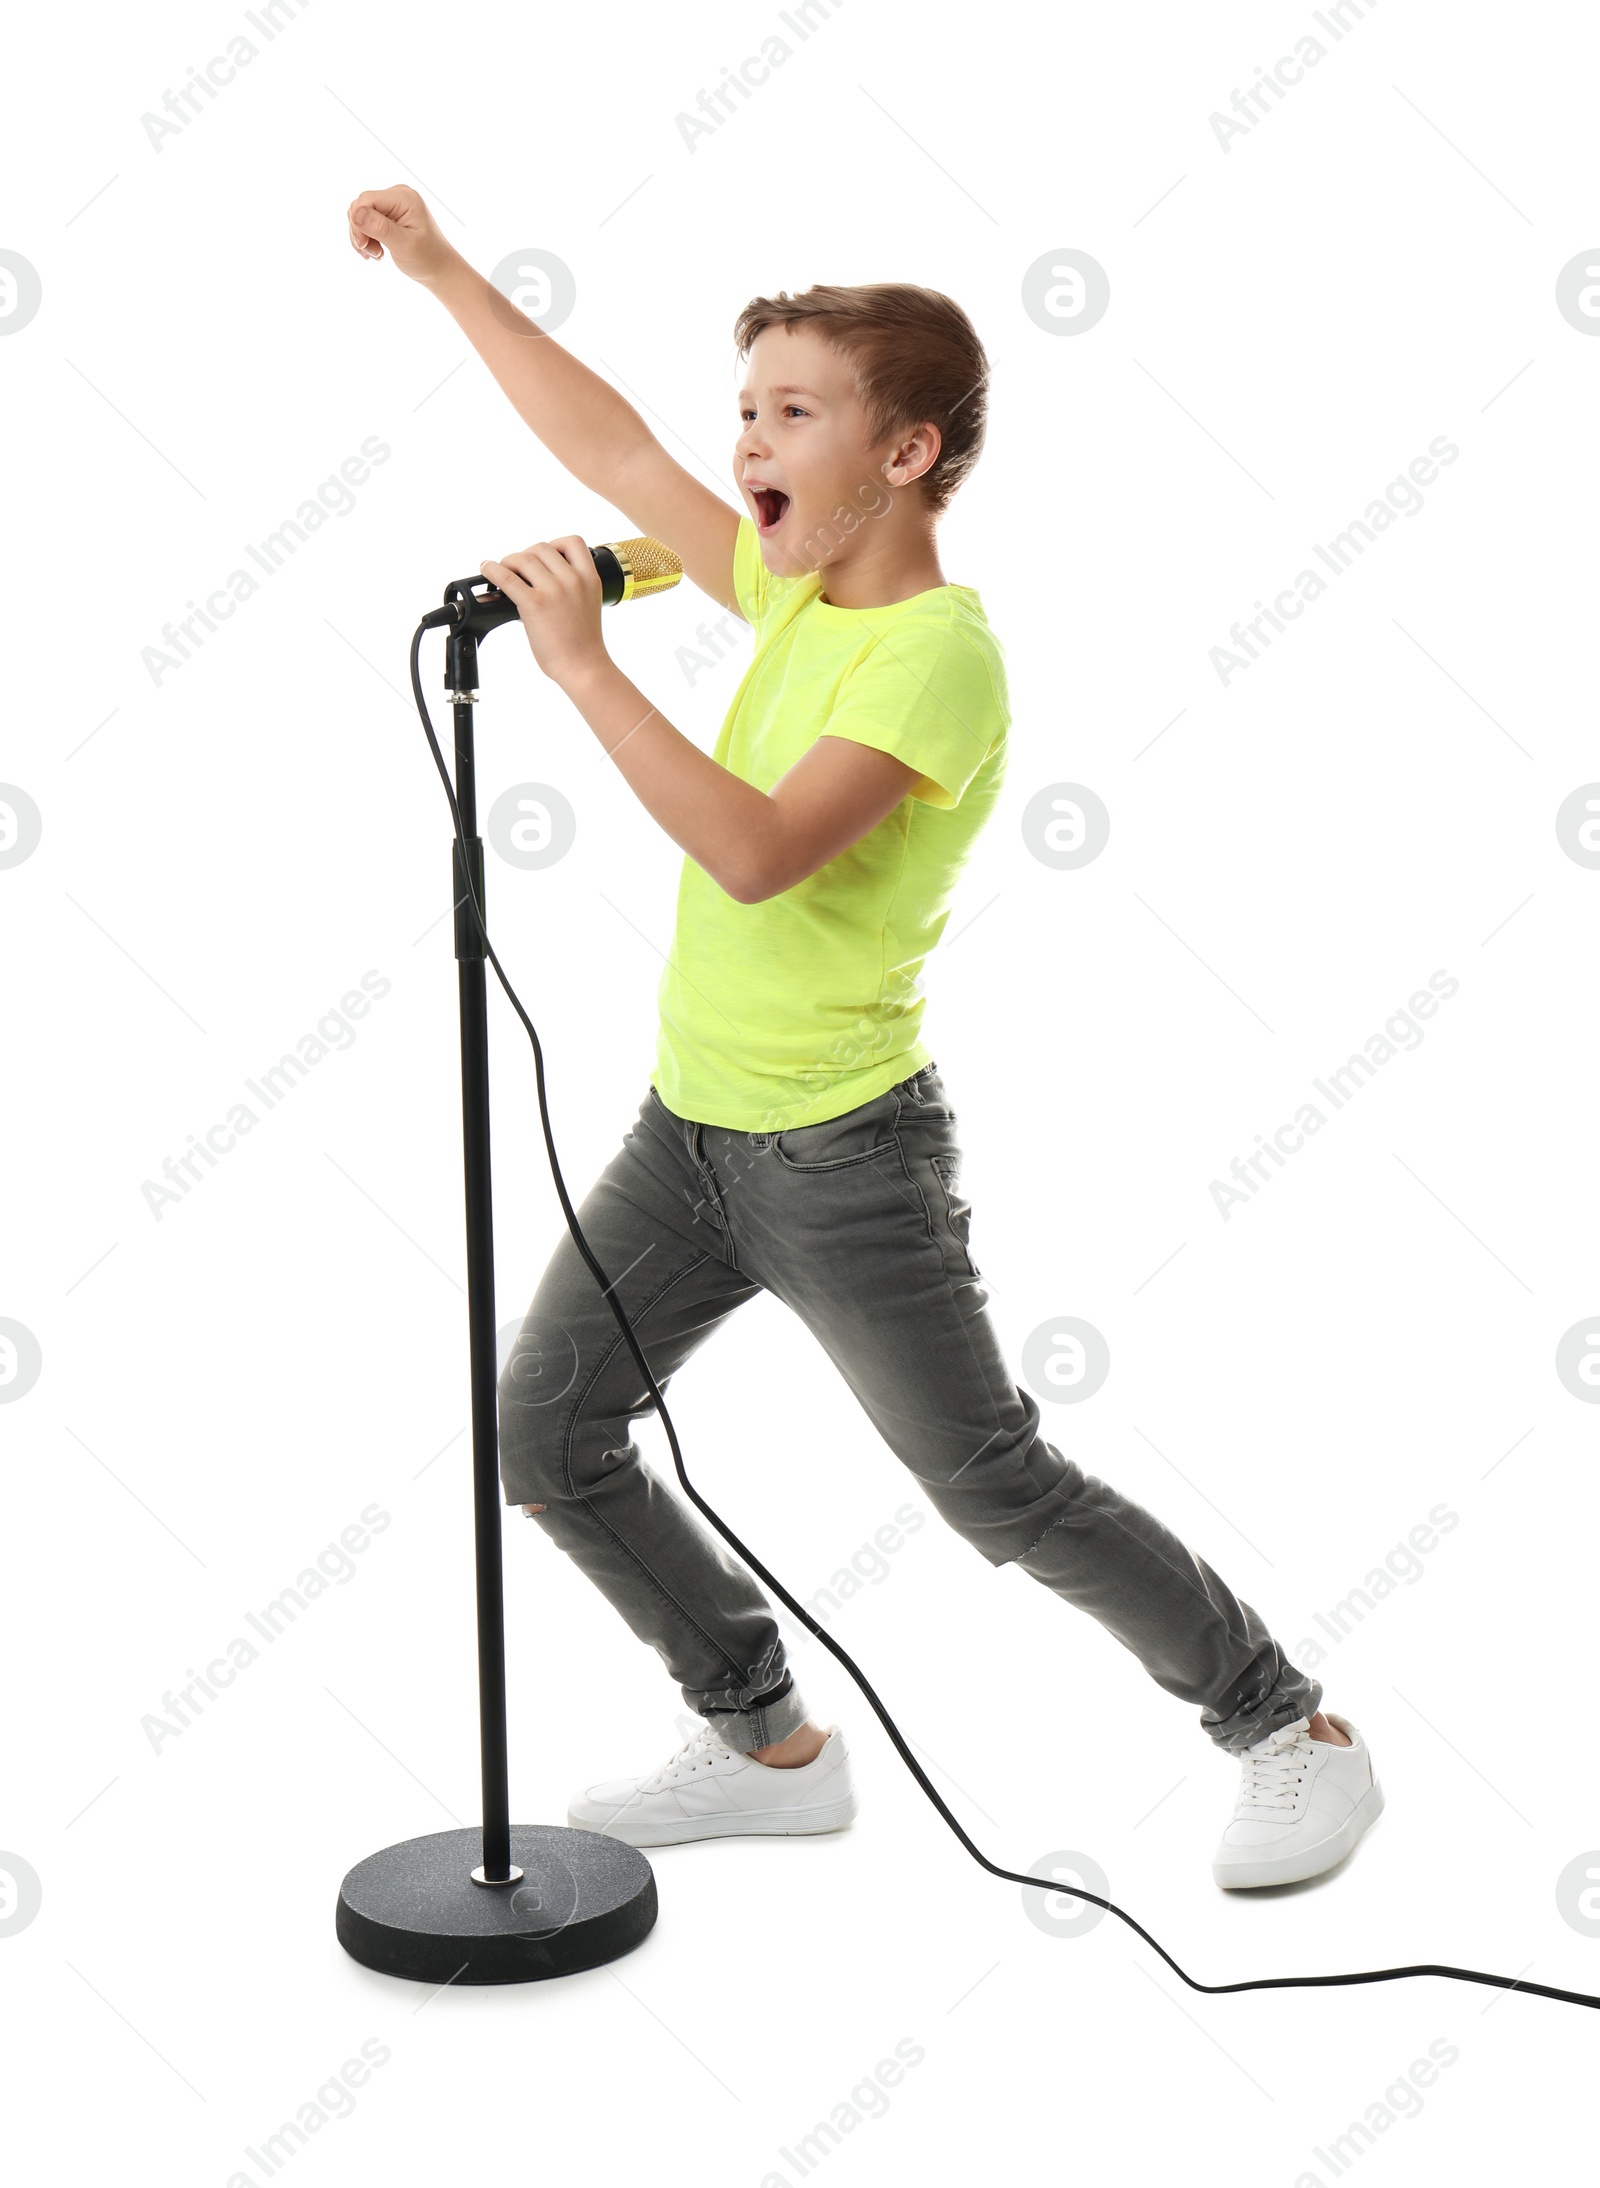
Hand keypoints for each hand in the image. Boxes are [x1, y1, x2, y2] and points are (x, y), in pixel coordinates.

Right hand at [347, 185, 455, 286]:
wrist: (440, 270)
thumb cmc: (427, 259)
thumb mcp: (404, 245)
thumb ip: (380, 228)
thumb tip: (356, 212)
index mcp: (404, 197)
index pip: (366, 200)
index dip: (358, 222)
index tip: (363, 246)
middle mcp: (397, 195)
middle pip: (361, 206)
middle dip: (360, 231)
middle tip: (372, 254)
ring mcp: (393, 204)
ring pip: (360, 214)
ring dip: (362, 237)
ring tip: (377, 254)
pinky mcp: (389, 214)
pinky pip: (366, 221)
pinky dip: (367, 238)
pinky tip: (376, 252)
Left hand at [480, 539, 607, 687]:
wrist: (583, 667)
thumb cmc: (583, 644)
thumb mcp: (587, 604)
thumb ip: (571, 586)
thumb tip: (540, 576)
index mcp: (590, 578)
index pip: (573, 542)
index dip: (555, 545)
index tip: (545, 556)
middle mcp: (573, 580)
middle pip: (541, 548)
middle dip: (526, 555)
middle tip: (519, 570)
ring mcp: (554, 591)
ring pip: (524, 558)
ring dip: (509, 562)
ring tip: (504, 572)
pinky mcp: (535, 604)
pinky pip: (507, 578)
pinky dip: (492, 570)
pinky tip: (487, 570)